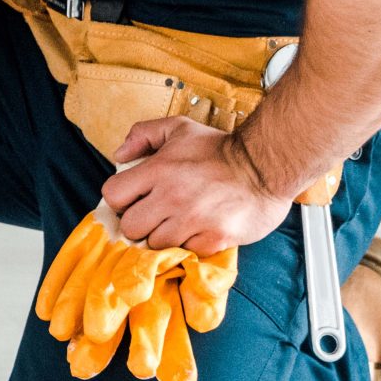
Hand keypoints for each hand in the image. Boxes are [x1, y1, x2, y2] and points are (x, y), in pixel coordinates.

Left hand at [98, 118, 290, 254]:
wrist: (266, 167)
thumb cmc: (220, 149)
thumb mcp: (179, 128)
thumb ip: (144, 134)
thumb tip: (120, 155)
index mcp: (159, 170)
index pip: (113, 195)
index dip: (120, 198)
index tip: (133, 198)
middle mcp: (172, 197)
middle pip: (130, 226)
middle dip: (139, 221)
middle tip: (154, 214)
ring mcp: (193, 220)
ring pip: (155, 243)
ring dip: (162, 235)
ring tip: (178, 221)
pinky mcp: (213, 239)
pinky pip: (185, 251)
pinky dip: (188, 243)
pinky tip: (198, 228)